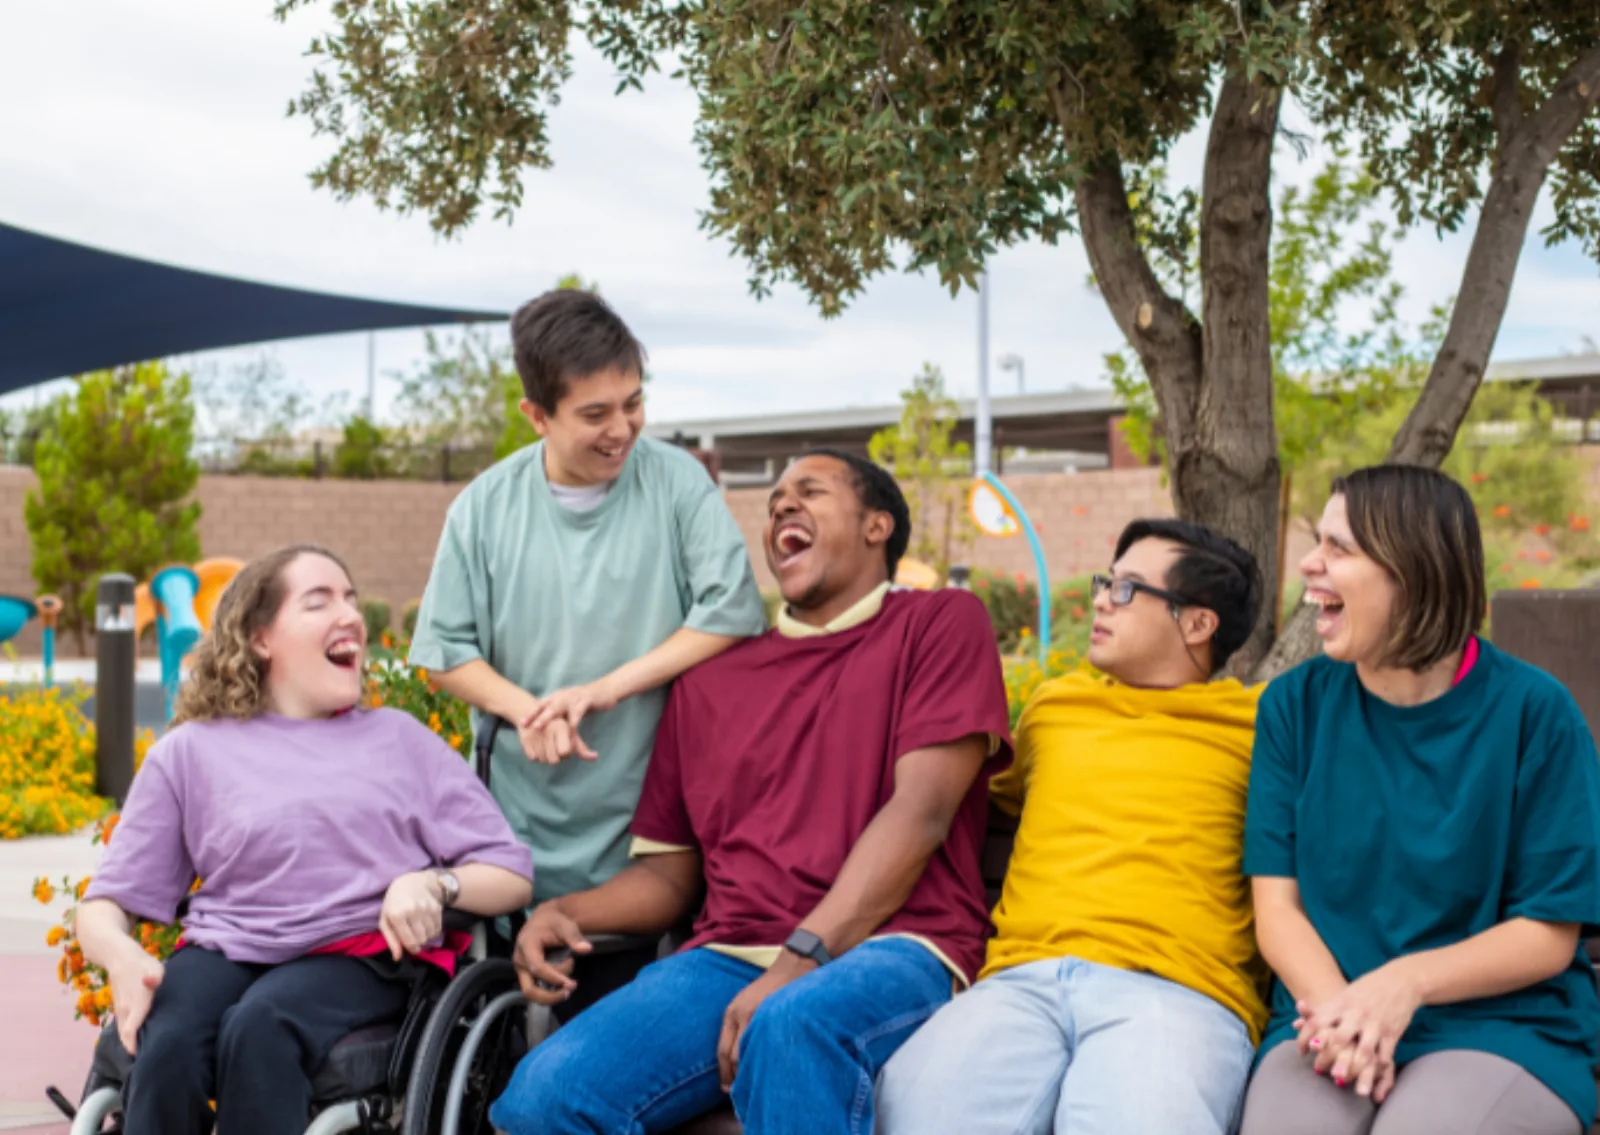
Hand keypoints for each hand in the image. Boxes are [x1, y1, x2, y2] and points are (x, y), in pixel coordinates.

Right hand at [110, 949, 163, 1055]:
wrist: (119, 957)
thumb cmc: (142, 964)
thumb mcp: (154, 968)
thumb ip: (155, 977)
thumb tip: (151, 981)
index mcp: (136, 1005)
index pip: (131, 1031)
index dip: (134, 1046)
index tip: (142, 1059)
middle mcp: (125, 1011)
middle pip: (127, 1037)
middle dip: (134, 1050)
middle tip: (148, 1063)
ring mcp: (120, 1010)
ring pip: (123, 1032)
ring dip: (130, 1043)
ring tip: (144, 1054)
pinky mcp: (119, 1008)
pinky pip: (123, 1026)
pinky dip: (128, 1035)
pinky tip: (138, 1039)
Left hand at [379, 871, 444, 959]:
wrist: (412, 882)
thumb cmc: (394, 903)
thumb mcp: (385, 920)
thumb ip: (391, 939)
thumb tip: (397, 957)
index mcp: (397, 916)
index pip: (409, 942)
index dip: (412, 949)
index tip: (412, 949)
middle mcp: (413, 911)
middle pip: (421, 940)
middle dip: (419, 943)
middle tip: (415, 939)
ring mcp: (426, 908)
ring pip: (430, 935)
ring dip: (426, 937)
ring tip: (420, 931)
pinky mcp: (436, 907)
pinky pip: (438, 928)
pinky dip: (433, 931)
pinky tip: (427, 926)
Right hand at [512, 901, 591, 1005]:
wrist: (543, 920)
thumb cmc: (554, 922)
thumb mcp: (566, 925)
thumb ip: (575, 937)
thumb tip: (587, 949)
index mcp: (526, 945)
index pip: (537, 967)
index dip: (554, 978)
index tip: (572, 984)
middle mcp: (520, 961)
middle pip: (530, 990)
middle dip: (551, 996)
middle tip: (571, 990)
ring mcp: (522, 970)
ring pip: (532, 993)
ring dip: (552, 995)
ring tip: (570, 983)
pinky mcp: (527, 975)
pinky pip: (537, 989)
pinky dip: (551, 992)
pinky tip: (564, 984)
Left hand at [520, 683, 612, 761]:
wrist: (607, 690)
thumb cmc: (586, 701)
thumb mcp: (569, 706)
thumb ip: (559, 715)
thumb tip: (547, 726)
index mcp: (558, 696)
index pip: (541, 704)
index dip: (531, 713)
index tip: (521, 724)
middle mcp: (564, 695)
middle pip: (547, 706)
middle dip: (535, 715)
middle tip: (526, 725)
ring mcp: (575, 697)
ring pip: (558, 707)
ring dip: (547, 717)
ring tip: (539, 726)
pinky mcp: (586, 700)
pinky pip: (578, 711)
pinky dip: (572, 720)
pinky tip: (569, 728)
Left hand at [717, 952, 814, 1090]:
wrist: (795, 963)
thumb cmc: (774, 986)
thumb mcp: (751, 1003)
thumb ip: (744, 1025)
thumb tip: (742, 1056)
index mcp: (732, 1013)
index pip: (722, 1051)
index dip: (725, 1073)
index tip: (727, 1088)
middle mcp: (739, 1014)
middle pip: (732, 1056)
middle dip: (735, 1078)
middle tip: (740, 1094)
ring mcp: (755, 1014)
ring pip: (746, 1053)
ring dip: (749, 1072)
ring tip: (755, 1087)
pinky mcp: (771, 1014)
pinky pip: (764, 1044)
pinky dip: (764, 1059)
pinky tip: (770, 1068)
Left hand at [1300, 961, 1422, 1101]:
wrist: (1399, 980)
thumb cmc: (1365, 990)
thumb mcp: (1341, 996)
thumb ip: (1320, 1012)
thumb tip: (1294, 1024)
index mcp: (1340, 1004)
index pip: (1317, 1021)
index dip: (1305, 1036)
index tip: (1300, 1052)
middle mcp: (1355, 1014)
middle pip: (1339, 1037)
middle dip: (1328, 1055)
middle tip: (1318, 1070)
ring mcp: (1375, 1024)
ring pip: (1364, 1049)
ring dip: (1355, 1067)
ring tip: (1347, 1083)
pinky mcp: (1392, 1032)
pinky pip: (1385, 1052)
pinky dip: (1379, 1065)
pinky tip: (1373, 1075)